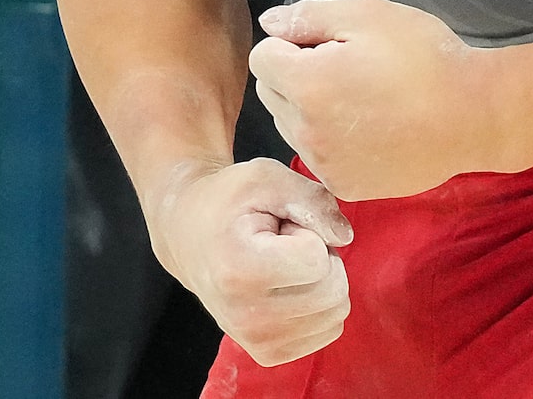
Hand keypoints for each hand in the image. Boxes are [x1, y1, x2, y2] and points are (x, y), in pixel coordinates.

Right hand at [148, 157, 353, 366]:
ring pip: (336, 313)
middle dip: (319, 258)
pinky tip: (284, 286)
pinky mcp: (269, 354)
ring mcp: (257, 342)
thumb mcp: (265, 176)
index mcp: (239, 270)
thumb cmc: (227, 202)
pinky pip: (329, 330)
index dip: (307, 232)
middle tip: (282, 244)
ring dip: (319, 282)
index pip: (317, 259)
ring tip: (282, 263)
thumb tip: (345, 237)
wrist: (187, 236)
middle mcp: (246, 316)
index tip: (275, 227)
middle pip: (333, 291)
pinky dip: (317, 304)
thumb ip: (312, 198)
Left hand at [248, 0, 505, 201]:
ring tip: (359, 98)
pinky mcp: (346, 186)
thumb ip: (308, 18)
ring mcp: (324, 164)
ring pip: (289, 126)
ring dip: (308, 110)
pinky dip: (329, 141)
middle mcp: (305, 131)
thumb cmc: (423, 56)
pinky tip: (368, 129)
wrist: (473, 116)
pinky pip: (317, 156)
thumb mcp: (368, 16)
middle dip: (294, 76)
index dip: (291, 44)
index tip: (329, 44)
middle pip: (270, 93)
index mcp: (306, 85)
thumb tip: (268, 24)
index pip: (261, 57)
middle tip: (345, 68)